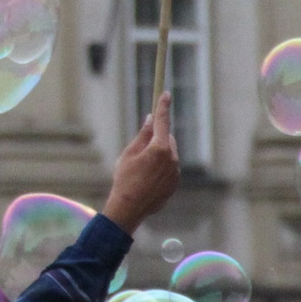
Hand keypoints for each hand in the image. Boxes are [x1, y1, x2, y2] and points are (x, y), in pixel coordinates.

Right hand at [104, 95, 180, 229]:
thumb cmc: (125, 179)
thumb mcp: (129, 153)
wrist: (130, 207)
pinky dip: (161, 168)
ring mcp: (175, 171)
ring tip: (142, 171)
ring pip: (169, 154)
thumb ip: (142, 135)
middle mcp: (172, 157)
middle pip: (167, 139)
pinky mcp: (175, 182)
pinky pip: (170, 168)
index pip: (162, 121)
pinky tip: (147, 180)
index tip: (165, 94)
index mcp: (159, 147)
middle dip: (157, 138)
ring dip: (159, 155)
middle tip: (141, 150)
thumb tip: (150, 119)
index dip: (163, 106)